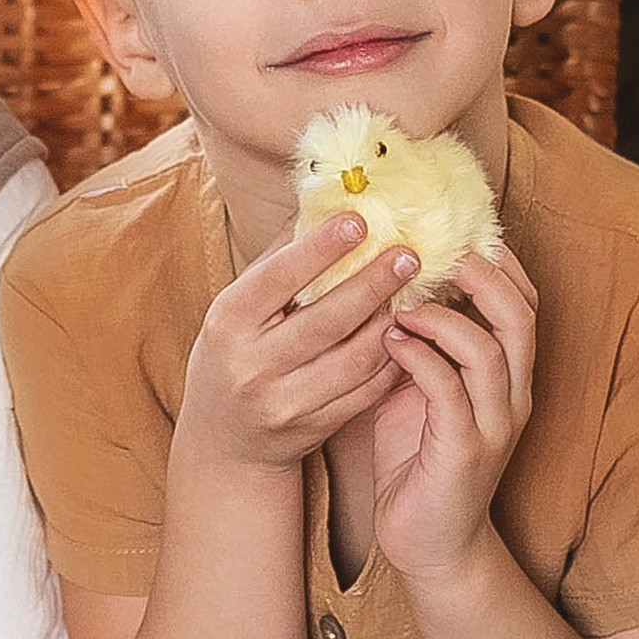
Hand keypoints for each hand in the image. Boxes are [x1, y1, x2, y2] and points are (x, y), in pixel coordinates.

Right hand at [174, 214, 418, 477]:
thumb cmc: (236, 352)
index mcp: (229, 323)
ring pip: (354, 358)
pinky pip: (366, 389)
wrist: (225, 439)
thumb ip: (279, 258)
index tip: (359, 220)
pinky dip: (392, 358)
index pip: (278, 279)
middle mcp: (253, 365)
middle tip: (409, 253)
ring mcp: (285, 401)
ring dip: (390, 320)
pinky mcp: (314, 428)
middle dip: (373, 283)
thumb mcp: (239, 306)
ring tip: (413, 289)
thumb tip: (323, 199)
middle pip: (326, 320)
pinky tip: (408, 330)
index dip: (320, 249)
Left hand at [370, 246, 537, 587]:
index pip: (524, 302)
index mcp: (508, 375)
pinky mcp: (466, 451)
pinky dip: (421, 360)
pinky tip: (390, 343)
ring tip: (400, 302)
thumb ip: (415, 343)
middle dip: (483, 276)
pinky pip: (451, 391)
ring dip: (443, 317)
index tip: (455, 231)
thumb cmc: (417, 461)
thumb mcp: (416, 389)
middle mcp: (514, 395)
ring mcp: (494, 424)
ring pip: (491, 350)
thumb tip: (379, 286)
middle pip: (522, 315)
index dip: (498, 263)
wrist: (429, 544)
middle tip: (436, 252)